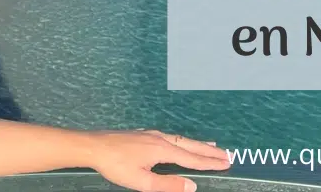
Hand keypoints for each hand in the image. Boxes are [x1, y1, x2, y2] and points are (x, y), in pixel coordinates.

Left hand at [86, 129, 230, 191]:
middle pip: (189, 145)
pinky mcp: (143, 134)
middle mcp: (160, 138)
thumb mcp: (141, 181)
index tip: (226, 163)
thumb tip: (192, 186)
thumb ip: (168, 185)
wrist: (93, 146)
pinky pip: (170, 136)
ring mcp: (151, 134)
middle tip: (226, 155)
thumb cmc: (116, 165)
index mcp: (162, 150)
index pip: (191, 158)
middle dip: (208, 151)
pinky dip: (182, 140)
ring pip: (180, 139)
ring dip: (197, 144)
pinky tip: (180, 142)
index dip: (208, 162)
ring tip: (211, 146)